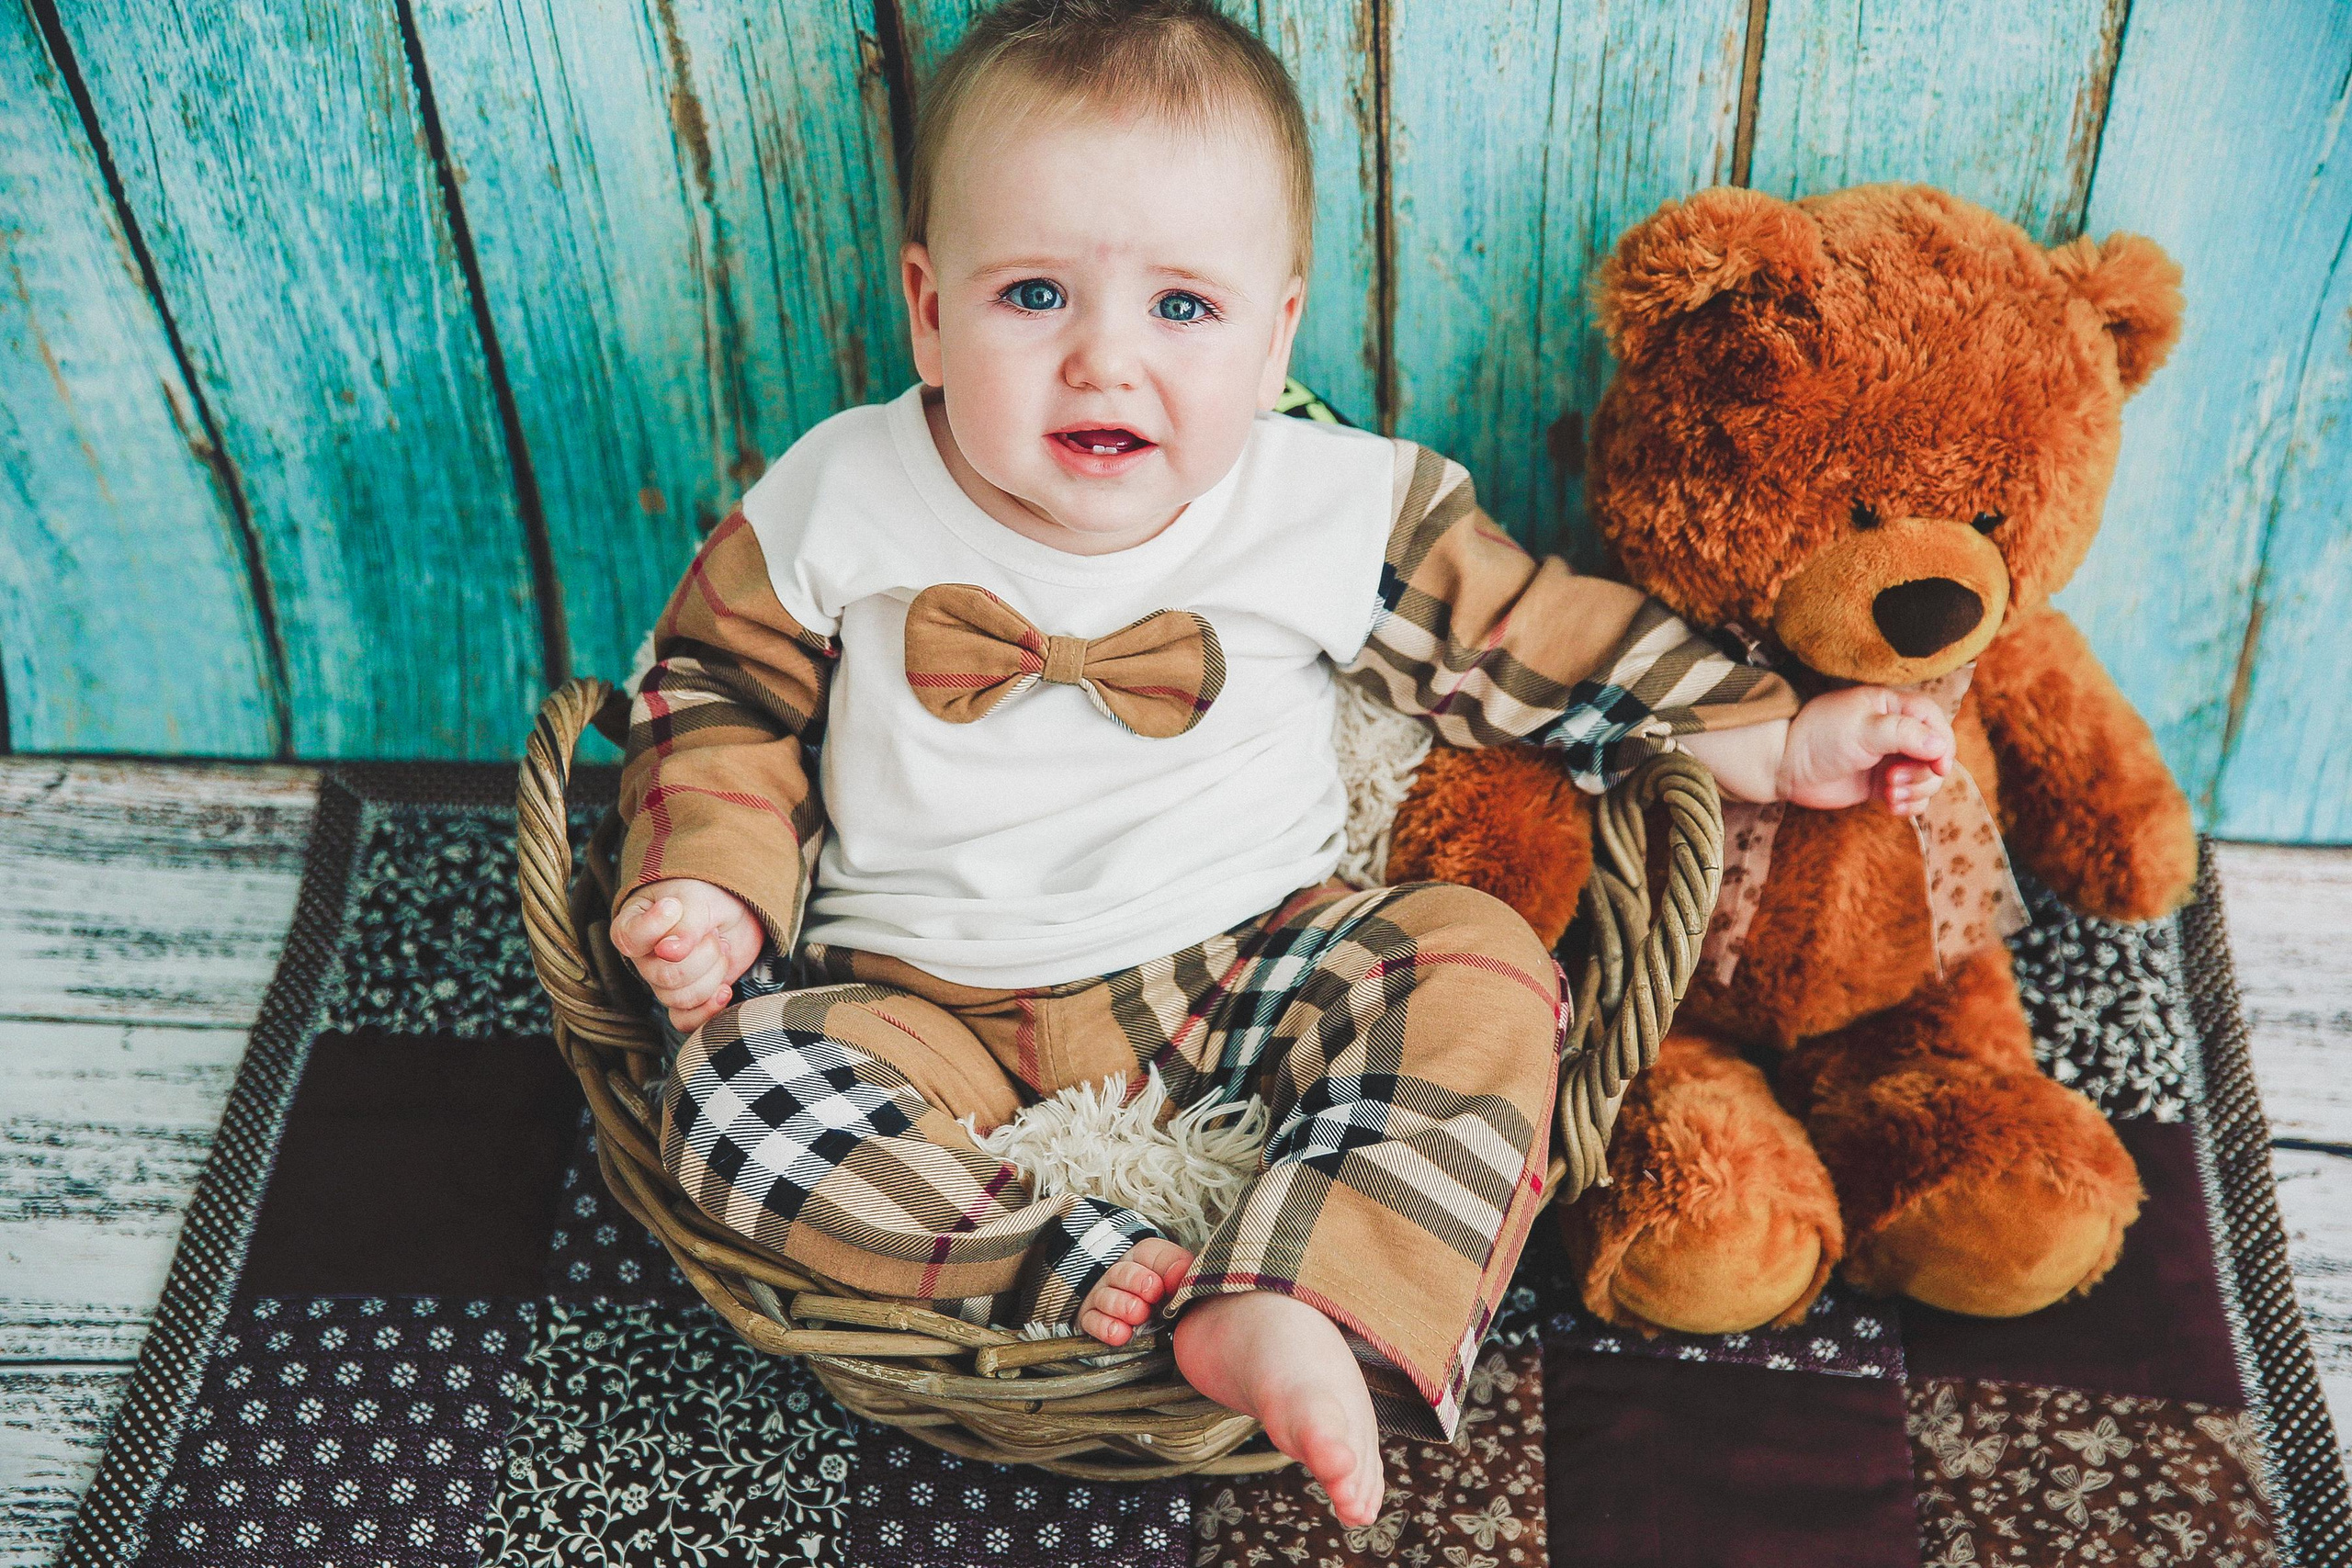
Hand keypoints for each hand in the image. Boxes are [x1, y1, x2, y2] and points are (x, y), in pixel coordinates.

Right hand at [609, 878, 762, 1032]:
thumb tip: (668, 953)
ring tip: (720, 949)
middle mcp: (644, 959)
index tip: (675, 906)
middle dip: (703, 954)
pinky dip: (708, 1010)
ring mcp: (663, 982)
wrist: (735, 909)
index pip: (631, 939)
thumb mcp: (698, 899)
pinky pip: (685, 1021)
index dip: (656, 927)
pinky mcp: (687, 999)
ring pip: (681, 998)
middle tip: (713, 933)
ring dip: (713, 974)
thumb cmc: (707, 896)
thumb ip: (685, 925)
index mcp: (633, 926)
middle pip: (665, 975)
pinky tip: (724, 990)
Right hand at [1078, 1237, 1193, 1345]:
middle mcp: (1118, 1275)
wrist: (1129, 1300)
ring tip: (1137, 1314)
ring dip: (1121, 1306)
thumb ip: (1179, 1268)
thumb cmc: (1157, 1286)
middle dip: (1135, 1282)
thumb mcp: (1171, 1271)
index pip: (1147, 1254)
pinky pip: (1092, 1320)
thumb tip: (1183, 1273)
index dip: (1158, 1266)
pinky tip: (1120, 1333)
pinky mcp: (1090, 1318)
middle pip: (1121, 1273)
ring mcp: (1102, 1297)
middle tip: (1152, 1294)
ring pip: (1106, 1297)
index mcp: (1141, 1258)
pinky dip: (1105, 1327)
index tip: (1163, 1283)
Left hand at [1778, 686, 1954, 815]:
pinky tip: (1890, 805)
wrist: (1784, 766)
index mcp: (1892, 708)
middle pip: (1935, 754)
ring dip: (1916, 791)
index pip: (1934, 721)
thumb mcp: (1863, 730)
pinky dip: (1908, 804)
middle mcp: (1894, 732)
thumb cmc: (1819, 737)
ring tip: (1889, 795)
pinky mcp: (1880, 784)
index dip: (1943, 744)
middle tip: (1892, 781)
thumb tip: (1941, 745)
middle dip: (1923, 773)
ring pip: (1925, 778)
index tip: (1938, 767)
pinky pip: (1910, 796)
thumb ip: (1904, 735)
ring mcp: (1888, 759)